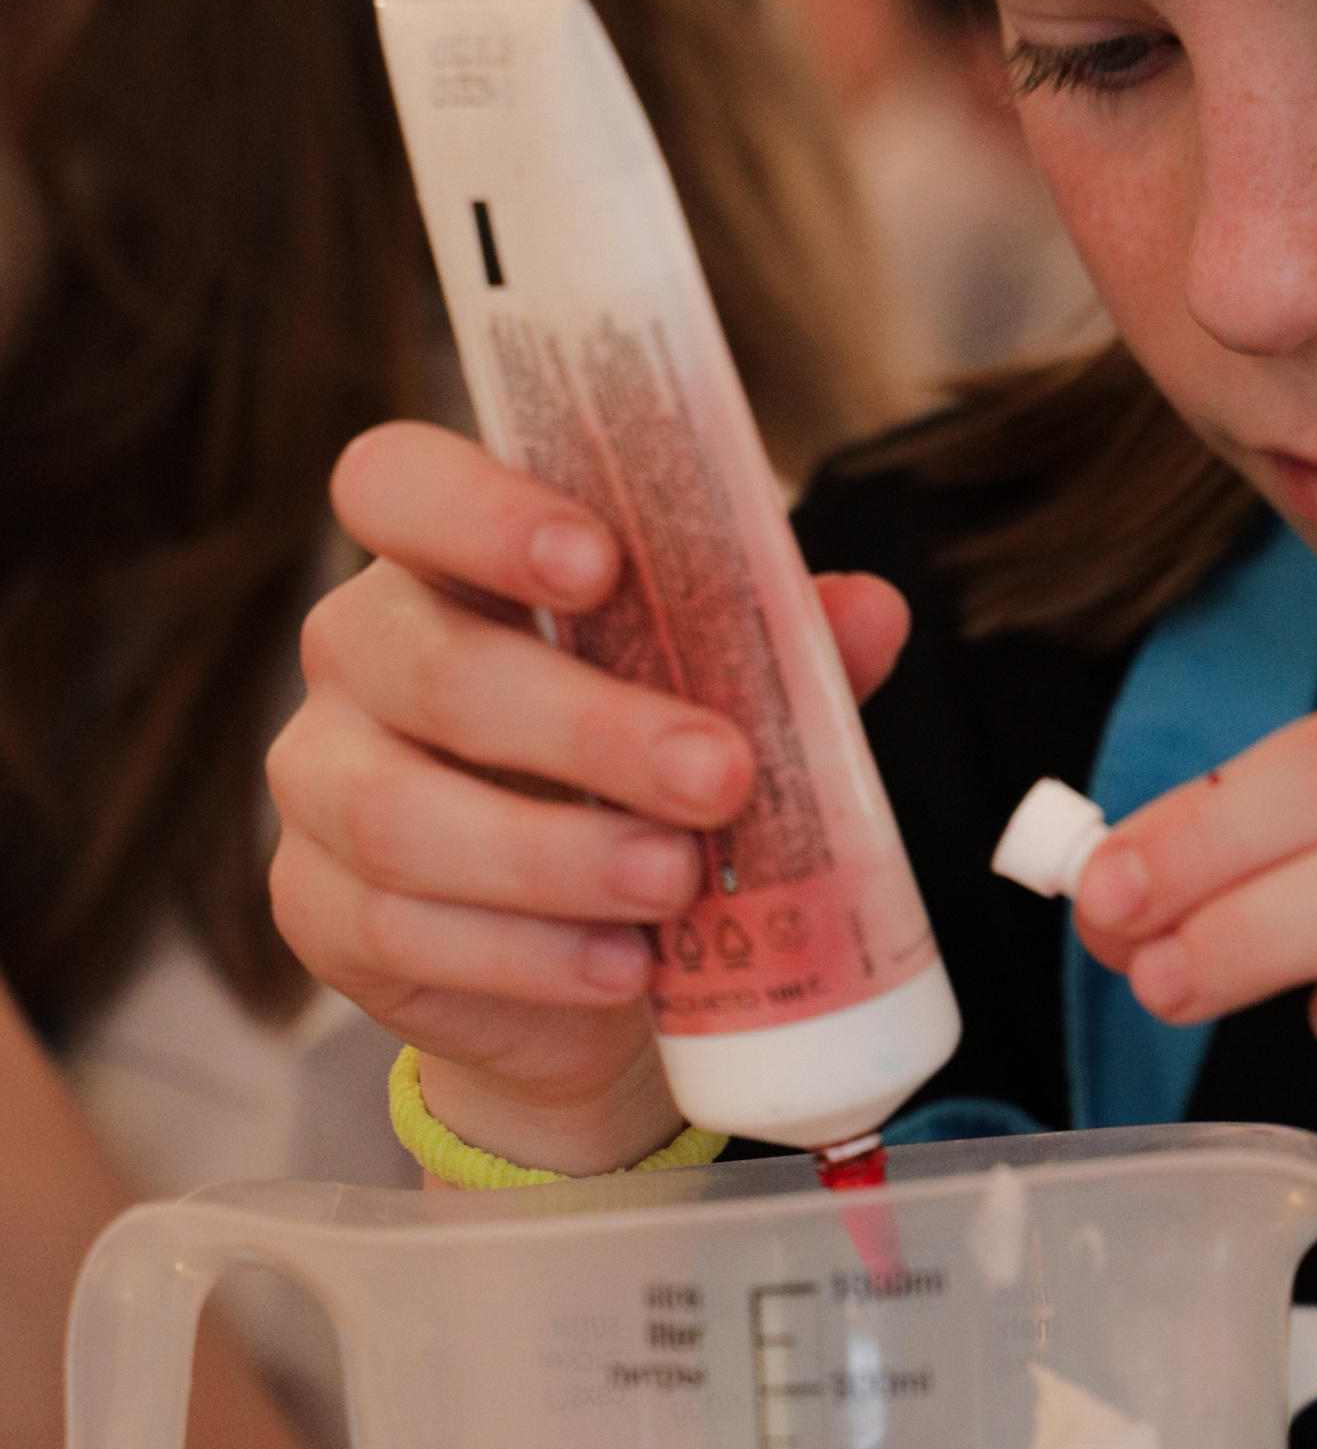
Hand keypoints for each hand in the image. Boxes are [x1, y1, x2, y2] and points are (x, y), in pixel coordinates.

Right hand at [268, 423, 909, 1173]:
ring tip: (676, 881)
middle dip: (587, 724)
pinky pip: (399, 928)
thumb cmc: (638, 783)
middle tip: (719, 772)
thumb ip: (775, 649)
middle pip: (431, 666)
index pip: (396, 482)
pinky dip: (526, 952)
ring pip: (400, 812)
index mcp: (445, 561)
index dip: (480, 510)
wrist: (584, 966)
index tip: (600, 561)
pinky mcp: (316, 910)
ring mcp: (316, 782)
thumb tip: (868, 610)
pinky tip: (621, 965)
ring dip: (556, 855)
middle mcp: (358, 652)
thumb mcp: (715, 701)